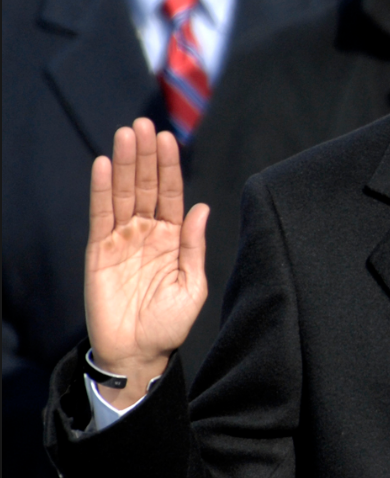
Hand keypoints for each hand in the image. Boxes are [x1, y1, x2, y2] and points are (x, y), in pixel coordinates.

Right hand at [85, 119, 207, 406]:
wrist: (140, 353)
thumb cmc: (170, 323)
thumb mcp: (192, 285)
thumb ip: (194, 246)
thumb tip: (202, 208)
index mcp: (173, 237)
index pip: (170, 193)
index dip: (169, 167)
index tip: (168, 138)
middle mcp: (147, 232)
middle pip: (144, 185)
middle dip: (145, 155)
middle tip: (143, 123)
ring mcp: (122, 240)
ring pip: (122, 194)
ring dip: (122, 164)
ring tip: (125, 134)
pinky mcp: (99, 252)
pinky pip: (99, 216)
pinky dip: (100, 191)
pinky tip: (101, 166)